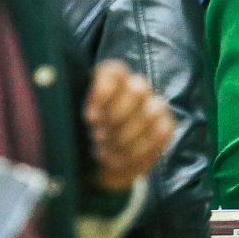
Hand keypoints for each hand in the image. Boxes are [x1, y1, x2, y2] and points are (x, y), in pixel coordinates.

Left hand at [86, 58, 173, 192]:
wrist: (102, 166)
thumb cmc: (86, 139)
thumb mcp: (72, 123)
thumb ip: (74, 110)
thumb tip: (74, 107)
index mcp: (111, 81)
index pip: (115, 71)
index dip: (104, 91)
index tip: (90, 117)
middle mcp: (135, 87)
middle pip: (137, 88)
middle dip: (117, 117)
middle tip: (99, 136)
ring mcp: (154, 105)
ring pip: (150, 112)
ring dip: (125, 137)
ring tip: (107, 151)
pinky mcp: (166, 126)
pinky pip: (160, 133)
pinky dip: (139, 149)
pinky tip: (123, 159)